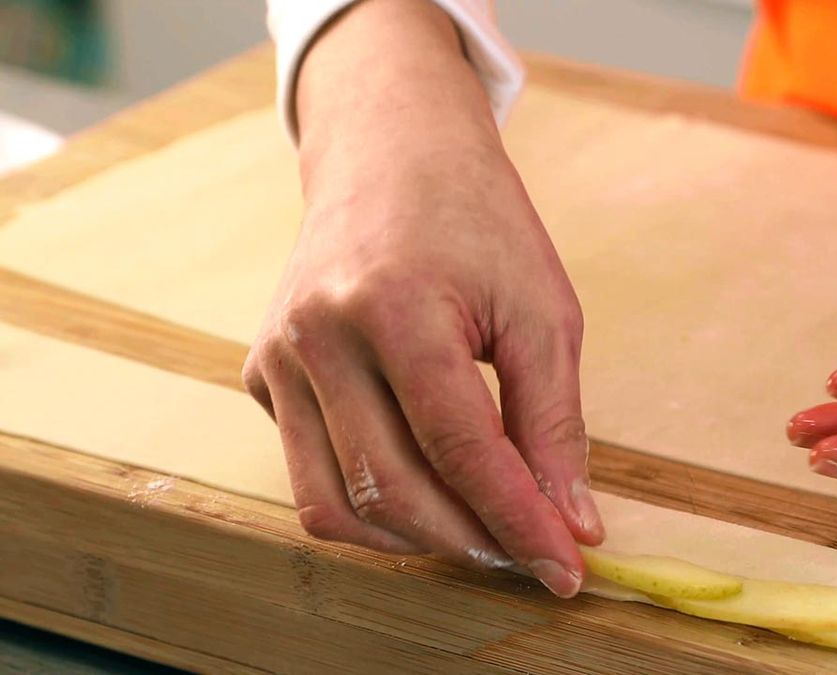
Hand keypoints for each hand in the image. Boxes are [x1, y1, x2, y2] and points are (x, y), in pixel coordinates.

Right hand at [242, 0, 601, 597]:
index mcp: (395, 305)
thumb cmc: (478, 223)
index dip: (518, 522)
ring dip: (415, 539)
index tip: (565, 570)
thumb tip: (572, 523)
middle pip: (391, 489)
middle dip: (471, 540)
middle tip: (531, 553)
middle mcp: (317, 336)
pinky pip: (309, 472)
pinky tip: (423, 481)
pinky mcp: (260, 374)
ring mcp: (276, 357)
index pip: (459, 449)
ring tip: (480, 529)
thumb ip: (554, 422)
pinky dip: (370, 501)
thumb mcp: (542, 310)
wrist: (391, 156)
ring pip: (333, 504)